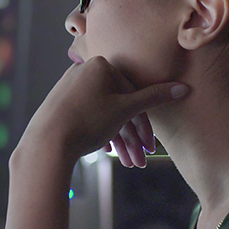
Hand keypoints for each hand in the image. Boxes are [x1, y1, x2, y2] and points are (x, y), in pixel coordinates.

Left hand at [21, 56, 188, 162]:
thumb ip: (154, 98)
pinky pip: (87, 115)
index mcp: (100, 65)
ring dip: (118, 140)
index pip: (132, 95)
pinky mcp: (60, 103)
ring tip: (126, 163)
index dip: (144, 125)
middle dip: (131, 137)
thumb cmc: (87, 122)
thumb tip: (182, 88)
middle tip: (139, 161)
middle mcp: (83, 71)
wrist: (46, 142)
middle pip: (118, 106)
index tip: (151, 147)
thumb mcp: (125, 110)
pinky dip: (99, 132)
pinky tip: (106, 151)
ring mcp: (69, 87)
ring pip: (103, 113)